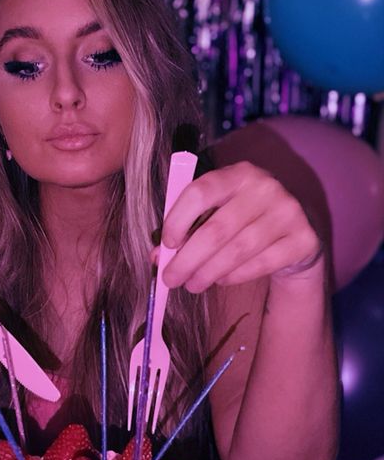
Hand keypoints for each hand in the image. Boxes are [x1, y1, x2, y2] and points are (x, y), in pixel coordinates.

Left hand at [159, 161, 322, 292]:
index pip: (200, 192)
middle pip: (216, 229)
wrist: (293, 233)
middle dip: (187, 259)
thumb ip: (187, 230)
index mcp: (238, 173)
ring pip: (237, 251)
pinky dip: (233, 276)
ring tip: (192, 285)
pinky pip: (259, 264)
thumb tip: (157, 257)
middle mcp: (265, 187)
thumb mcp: (215, 215)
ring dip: (207, 273)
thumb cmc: (243, 221)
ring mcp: (288, 212)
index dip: (177, 220)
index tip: (166, 244)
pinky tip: (220, 281)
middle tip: (171, 279)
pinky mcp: (303, 239)